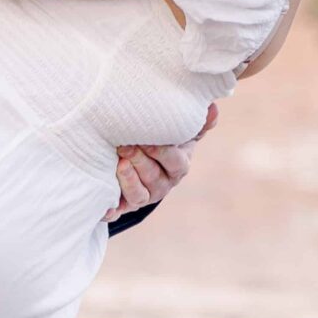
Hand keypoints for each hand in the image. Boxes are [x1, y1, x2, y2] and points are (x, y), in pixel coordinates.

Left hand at [108, 101, 215, 220]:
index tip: (146, 140)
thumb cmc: (162, 140)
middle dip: (140, 162)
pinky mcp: (127, 205)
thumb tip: (212, 108)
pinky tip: (105, 209)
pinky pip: (121, 210)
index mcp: (179, 165)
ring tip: (119, 164)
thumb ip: (195, 121)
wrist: (140, 158)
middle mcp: (164, 183)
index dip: (162, 152)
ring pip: (140, 194)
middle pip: (154, 177)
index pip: (176, 162)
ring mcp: (146, 195)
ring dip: (129, 180)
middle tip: (124, 147)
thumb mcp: (179, 131)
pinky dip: (113, 210)